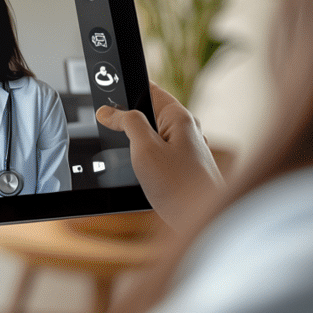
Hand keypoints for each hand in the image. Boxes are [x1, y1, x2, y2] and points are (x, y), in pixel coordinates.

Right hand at [96, 82, 222, 225]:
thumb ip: (128, 123)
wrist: (206, 224)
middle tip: (109, 128)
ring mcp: (187, 152)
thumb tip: (109, 111)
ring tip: (123, 154)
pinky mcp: (184, 170)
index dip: (127, 89)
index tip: (107, 94)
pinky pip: (160, 156)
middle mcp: (187, 131)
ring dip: (136, 143)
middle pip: (151, 114)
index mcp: (179, 118)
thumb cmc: (180, 187)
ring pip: (154, 137)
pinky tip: (138, 173)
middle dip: (129, 120)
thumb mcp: (145, 149)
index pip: (151, 90)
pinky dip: (145, 160)